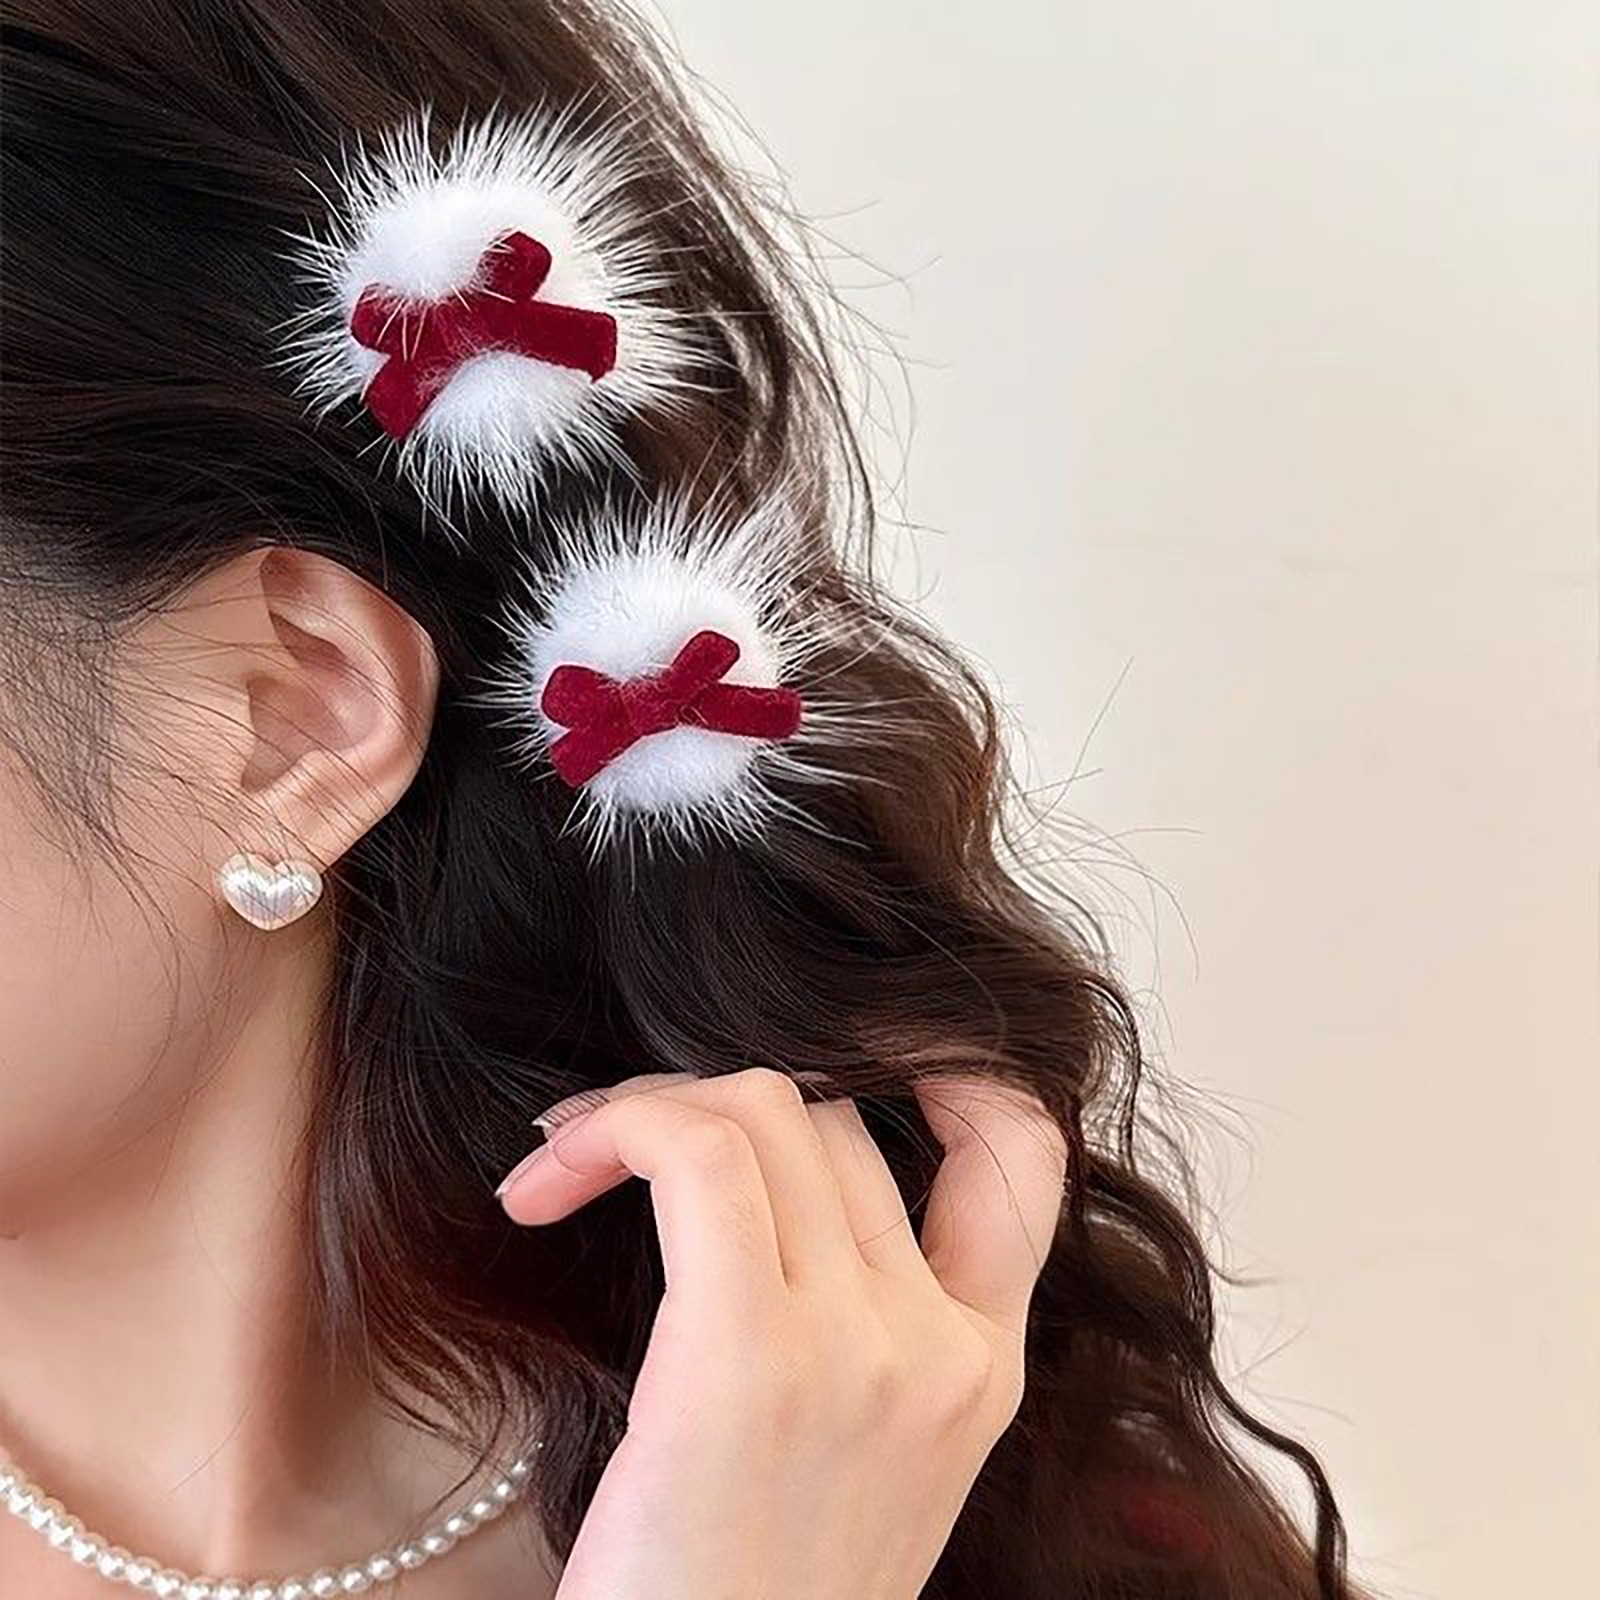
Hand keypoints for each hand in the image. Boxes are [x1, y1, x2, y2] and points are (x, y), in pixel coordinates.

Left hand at [497, 1067, 1067, 1599]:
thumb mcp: (851, 1463)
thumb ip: (856, 1323)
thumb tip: (765, 1177)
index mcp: (982, 1370)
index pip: (1024, 1151)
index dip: (950, 1064)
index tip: (846, 1050)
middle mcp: (942, 1347)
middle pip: (836, 1117)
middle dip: (715, 1101)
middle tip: (610, 1144)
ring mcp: (862, 1349)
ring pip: (765, 1109)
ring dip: (647, 1106)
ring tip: (563, 1164)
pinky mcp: (752, 1356)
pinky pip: (694, 1153)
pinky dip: (614, 1130)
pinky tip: (538, 1187)